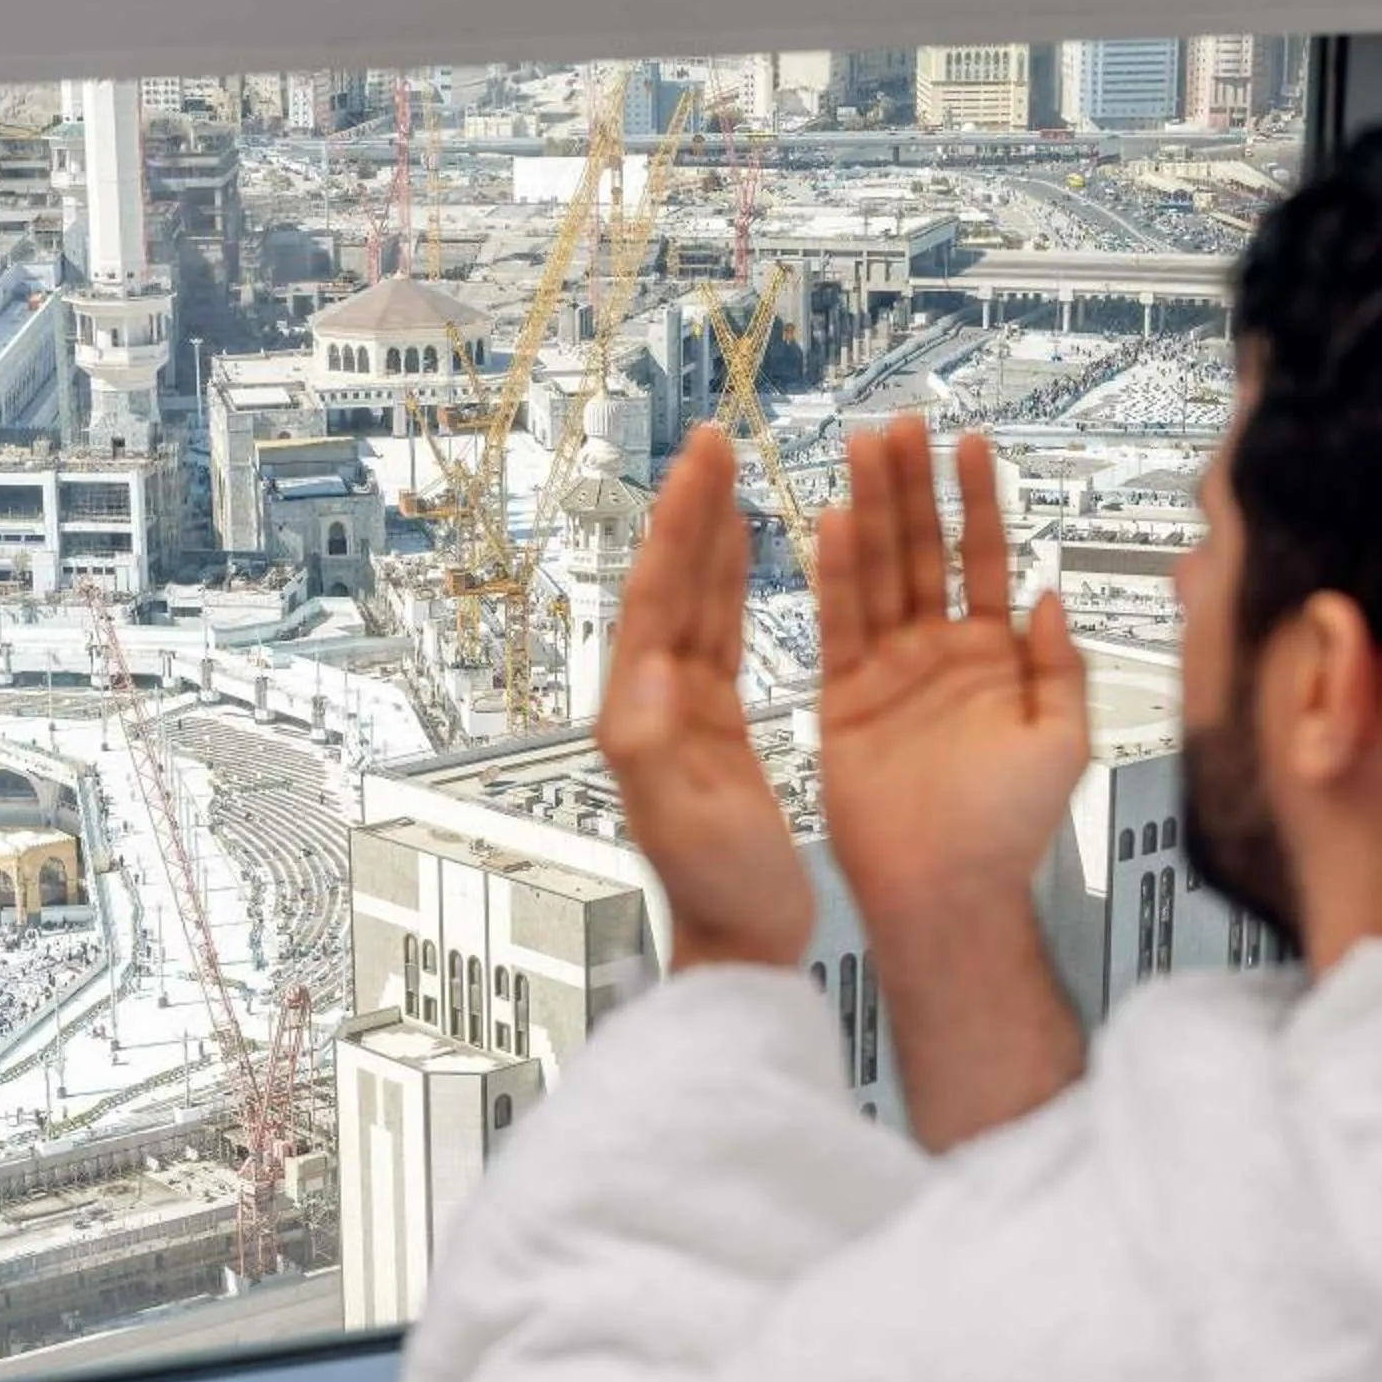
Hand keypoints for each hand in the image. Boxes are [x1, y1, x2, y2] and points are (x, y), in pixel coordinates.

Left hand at [597, 427, 815, 973]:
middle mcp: (653, 704)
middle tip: (711, 441)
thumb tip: (640, 674)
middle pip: (670, 584)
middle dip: (690, 510)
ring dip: (708, 535)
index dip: (679, 524)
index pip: (658, 597)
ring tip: (725, 474)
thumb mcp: (684, 819)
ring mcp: (681, 711)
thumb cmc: (719, 891)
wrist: (741, 941)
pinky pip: (719, 633)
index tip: (703, 462)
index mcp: (643, 716)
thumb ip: (653, 747)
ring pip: (694, 600)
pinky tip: (740, 552)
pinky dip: (728, 582)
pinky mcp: (713, 724)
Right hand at [816, 420, 1088, 929]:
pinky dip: (836, 575)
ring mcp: (890, 673)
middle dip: (913, 486)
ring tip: (864, 451)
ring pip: (879, 575)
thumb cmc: (1010, 833)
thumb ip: (1061, 668)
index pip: (984, 560)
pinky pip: (839, 626)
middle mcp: (939, 656)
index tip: (971, 444)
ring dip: (872, 511)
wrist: (946, 892)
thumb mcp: (1065, 743)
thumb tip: (1053, 597)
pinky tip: (834, 524)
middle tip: (901, 426)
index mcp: (996, 660)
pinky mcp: (843, 700)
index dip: (978, 501)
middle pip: (923, 551)